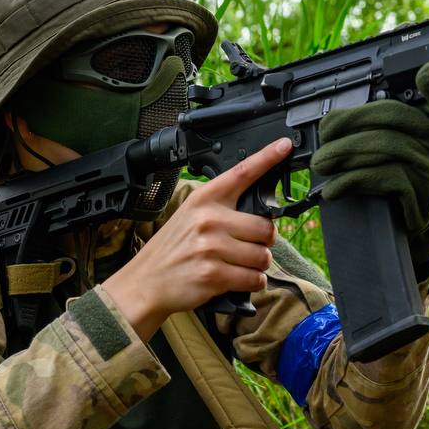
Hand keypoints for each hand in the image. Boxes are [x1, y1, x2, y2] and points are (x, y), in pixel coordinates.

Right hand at [102, 138, 291, 340]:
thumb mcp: (189, 216)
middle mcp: (209, 219)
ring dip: (258, 266)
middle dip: (264, 243)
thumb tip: (261, 212)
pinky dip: (253, 282)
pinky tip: (237, 280)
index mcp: (204, 200)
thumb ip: (221, 209)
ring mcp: (211, 247)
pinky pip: (254, 279)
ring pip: (263, 256)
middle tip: (249, 247)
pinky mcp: (214, 275)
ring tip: (239, 265)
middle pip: (266, 228)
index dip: (267, 158)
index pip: (242, 173)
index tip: (283, 146)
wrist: (145, 283)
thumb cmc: (172, 250)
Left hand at [310, 61, 428, 272]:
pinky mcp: (424, 195)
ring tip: (321, 164)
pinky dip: (352, 181)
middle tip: (322, 139)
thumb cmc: (388, 181)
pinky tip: (333, 188)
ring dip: (343, 154)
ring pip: (385, 146)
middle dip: (349, 124)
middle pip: (393, 115)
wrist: (404, 230)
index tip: (426, 72)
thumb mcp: (385, 146)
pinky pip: (386, 177)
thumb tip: (329, 122)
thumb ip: (372, 125)